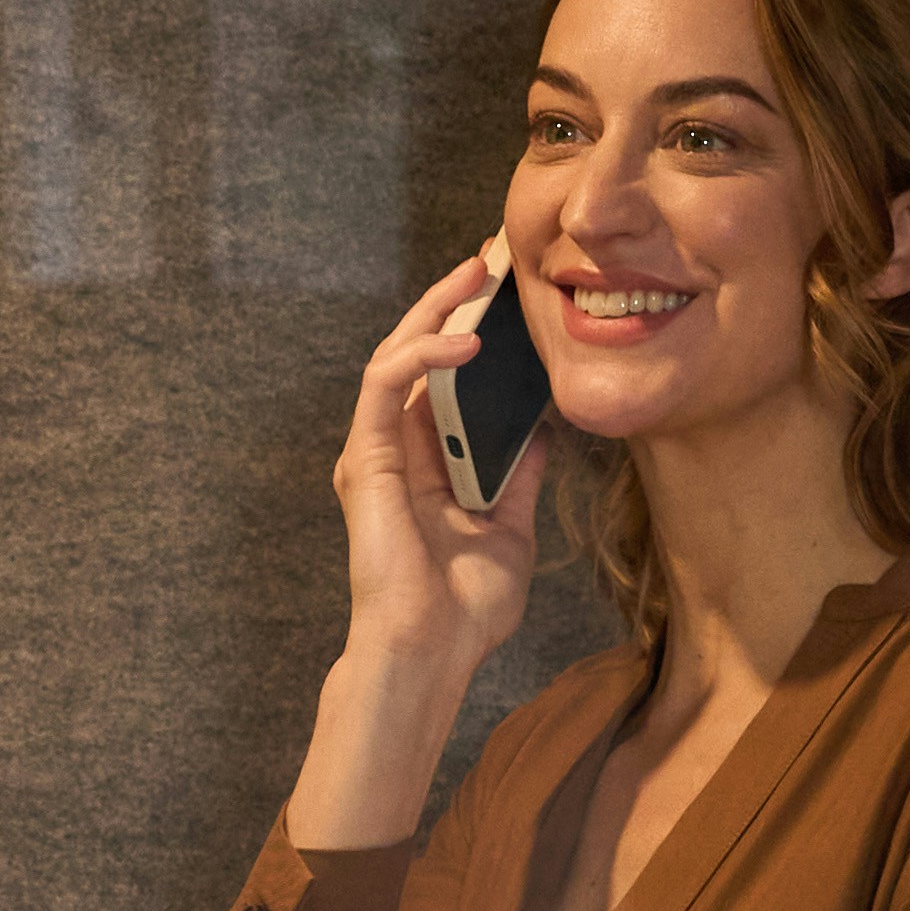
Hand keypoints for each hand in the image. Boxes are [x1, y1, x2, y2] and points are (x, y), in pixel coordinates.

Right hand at [333, 245, 538, 671]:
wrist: (431, 651)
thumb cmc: (464, 610)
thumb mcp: (512, 530)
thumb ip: (522, 478)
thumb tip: (545, 431)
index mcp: (428, 465)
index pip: (448, 380)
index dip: (473, 332)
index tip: (511, 294)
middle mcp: (396, 451)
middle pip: (421, 356)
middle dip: (454, 303)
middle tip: (493, 259)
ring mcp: (376, 452)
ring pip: (398, 356)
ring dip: (435, 310)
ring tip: (476, 276)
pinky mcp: (365, 457)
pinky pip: (385, 383)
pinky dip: (422, 356)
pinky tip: (464, 340)